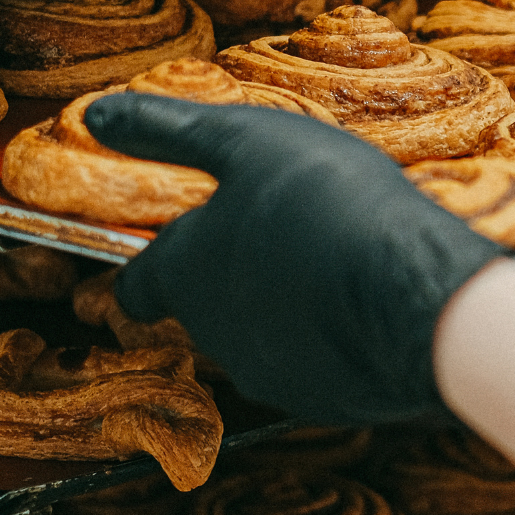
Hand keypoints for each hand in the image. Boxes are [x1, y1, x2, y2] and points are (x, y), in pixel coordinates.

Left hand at [84, 93, 509, 424]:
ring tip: (330, 257)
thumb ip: (165, 131)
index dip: (146, 268)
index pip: (138, 286)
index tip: (159, 256)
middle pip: (205, 307)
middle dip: (230, 275)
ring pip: (262, 334)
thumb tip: (94, 115)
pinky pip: (319, 361)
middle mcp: (215, 334)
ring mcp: (273, 373)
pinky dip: (330, 334)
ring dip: (282, 303)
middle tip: (276, 231)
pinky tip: (367, 299)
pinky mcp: (329, 399)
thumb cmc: (325, 205)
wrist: (419, 299)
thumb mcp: (242, 140)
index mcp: (186, 274)